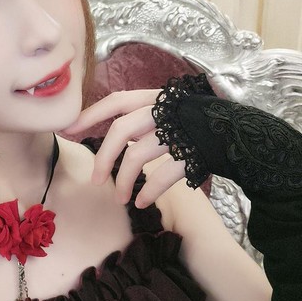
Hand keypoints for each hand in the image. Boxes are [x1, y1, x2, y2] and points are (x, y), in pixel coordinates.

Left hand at [62, 89, 186, 207]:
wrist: (234, 130)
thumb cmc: (186, 122)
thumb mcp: (161, 110)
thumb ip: (133, 118)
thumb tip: (91, 131)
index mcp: (152, 98)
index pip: (114, 102)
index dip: (89, 115)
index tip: (67, 130)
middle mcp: (162, 111)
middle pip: (121, 131)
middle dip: (103, 157)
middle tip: (95, 180)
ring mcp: (178, 132)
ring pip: (138, 156)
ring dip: (125, 181)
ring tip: (120, 198)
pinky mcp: (193, 153)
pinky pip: (164, 175)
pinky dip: (150, 191)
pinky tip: (141, 202)